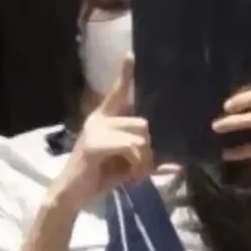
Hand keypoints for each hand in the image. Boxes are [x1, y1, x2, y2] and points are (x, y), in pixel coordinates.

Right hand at [59, 57, 162, 206]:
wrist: (73, 196)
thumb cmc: (100, 178)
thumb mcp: (130, 168)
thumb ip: (150, 162)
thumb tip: (177, 165)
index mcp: (105, 119)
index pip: (118, 92)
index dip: (125, 73)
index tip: (131, 54)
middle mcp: (99, 119)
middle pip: (143, 123)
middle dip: (149, 149)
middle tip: (142, 169)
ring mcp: (95, 130)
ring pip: (140, 136)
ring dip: (144, 159)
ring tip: (135, 175)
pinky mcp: (94, 144)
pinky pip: (131, 146)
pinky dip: (136, 164)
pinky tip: (129, 176)